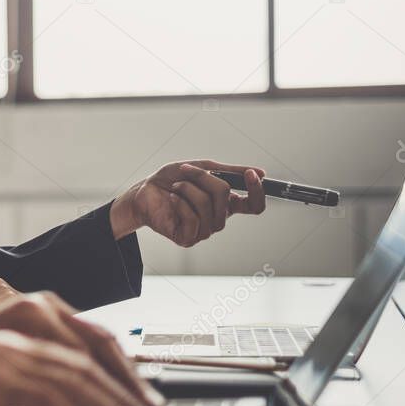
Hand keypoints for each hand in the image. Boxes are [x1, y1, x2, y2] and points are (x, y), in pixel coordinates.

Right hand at [0, 330, 161, 405]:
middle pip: (86, 365)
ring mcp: (4, 357)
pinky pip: (48, 401)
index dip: (116, 378)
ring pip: (75, 381)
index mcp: (15, 338)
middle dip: (125, 397)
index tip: (139, 404)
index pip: (80, 352)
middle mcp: (14, 340)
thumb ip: (23, 394)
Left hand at [110, 159, 266, 244]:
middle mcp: (218, 218)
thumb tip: (261, 172)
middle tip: (186, 171)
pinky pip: (193, 219)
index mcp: (226, 203)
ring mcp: (204, 231)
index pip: (255, 205)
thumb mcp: (202, 167)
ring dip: (189, 190)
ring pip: (208, 207)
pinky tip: (171, 199)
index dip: (258, 191)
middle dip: (205, 178)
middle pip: (227, 198)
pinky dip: (181, 204)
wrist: (144, 191)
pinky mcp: (187, 238)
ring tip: (176, 187)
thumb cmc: (171, 180)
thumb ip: (230, 171)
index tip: (251, 174)